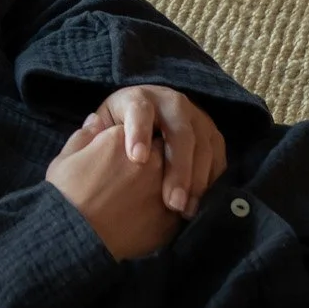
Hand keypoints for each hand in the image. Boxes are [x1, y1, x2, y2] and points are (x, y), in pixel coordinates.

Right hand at [45, 122, 181, 260]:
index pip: (141, 125)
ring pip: (178, 178)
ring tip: (150, 196)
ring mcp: (163, 188)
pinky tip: (154, 216)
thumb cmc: (65, 195)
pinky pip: (179, 207)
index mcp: (122, 138)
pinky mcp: (170, 217)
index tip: (130, 148)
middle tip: (141, 173)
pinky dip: (171, 209)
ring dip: (170, 182)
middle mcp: (149, 158)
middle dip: (158, 155)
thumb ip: (84, 136)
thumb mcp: (64, 158)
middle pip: (165, 148)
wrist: (75, 237)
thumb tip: (95, 121)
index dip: (137, 136)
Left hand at [82, 85, 226, 218]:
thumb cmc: (119, 129)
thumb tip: (90, 129)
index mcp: (140, 98)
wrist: (148, 117)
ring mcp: (196, 117)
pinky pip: (218, 156)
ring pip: (202, 146)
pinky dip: (211, 180)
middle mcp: (172, 103)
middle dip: (177, 167)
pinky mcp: (212, 134)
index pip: (140, 111)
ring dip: (196, 180)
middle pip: (179, 132)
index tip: (136, 159)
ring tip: (184, 210)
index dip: (139, 133)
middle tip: (171, 202)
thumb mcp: (104, 126)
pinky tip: (200, 203)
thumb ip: (93, 134)